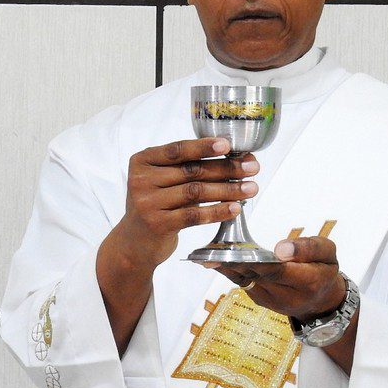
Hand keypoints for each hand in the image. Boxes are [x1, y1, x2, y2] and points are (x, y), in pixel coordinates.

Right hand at [104, 137, 258, 271]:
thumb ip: (187, 168)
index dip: (204, 147)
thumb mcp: (162, 181)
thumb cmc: (156, 205)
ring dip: (227, 189)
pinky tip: (235, 208)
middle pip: (191, 170)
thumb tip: (236, 158)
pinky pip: (194, 215)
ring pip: (195, 192)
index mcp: (142, 161)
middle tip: (252, 168)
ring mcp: (147, 203)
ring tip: (251, 188)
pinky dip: (217, 211)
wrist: (135, 242)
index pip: (177, 150)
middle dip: (226, 168)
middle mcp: (140, 180)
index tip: (228, 145)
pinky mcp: (157, 224)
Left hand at [214, 236, 346, 321]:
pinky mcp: (258, 298)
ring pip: (245, 279)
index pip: (280, 271)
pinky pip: (241, 281)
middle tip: (214, 250)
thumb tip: (282, 249)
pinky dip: (227, 269)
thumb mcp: (328, 253)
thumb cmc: (323, 270)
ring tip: (206, 254)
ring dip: (226, 266)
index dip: (259, 261)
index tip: (241, 250)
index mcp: (308, 283)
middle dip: (236, 262)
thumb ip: (309, 248)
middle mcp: (286, 296)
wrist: (319, 299)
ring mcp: (269, 300)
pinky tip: (212, 258)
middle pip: (257, 276)